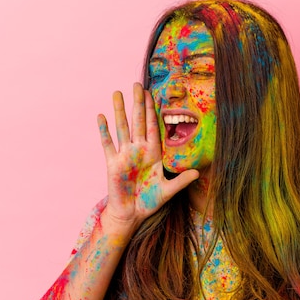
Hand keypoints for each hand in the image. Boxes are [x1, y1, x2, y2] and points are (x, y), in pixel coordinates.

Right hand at [97, 83, 198, 231]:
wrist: (131, 214)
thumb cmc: (149, 202)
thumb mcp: (168, 191)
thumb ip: (181, 181)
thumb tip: (198, 172)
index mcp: (152, 153)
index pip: (153, 127)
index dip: (152, 111)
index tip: (152, 94)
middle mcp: (138, 150)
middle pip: (137, 122)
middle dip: (137, 103)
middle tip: (137, 84)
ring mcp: (124, 155)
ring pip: (122, 127)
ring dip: (120, 111)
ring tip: (117, 92)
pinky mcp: (112, 163)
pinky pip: (107, 144)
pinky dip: (104, 130)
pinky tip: (101, 116)